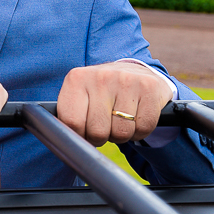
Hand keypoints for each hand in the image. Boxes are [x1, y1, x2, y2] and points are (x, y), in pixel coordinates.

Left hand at [56, 60, 170, 145]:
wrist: (135, 72)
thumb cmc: (101, 93)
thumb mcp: (80, 97)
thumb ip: (69, 117)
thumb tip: (64, 141)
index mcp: (77, 79)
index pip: (71, 122)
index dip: (79, 135)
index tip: (84, 132)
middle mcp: (101, 76)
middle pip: (97, 132)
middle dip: (101, 137)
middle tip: (104, 125)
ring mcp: (127, 80)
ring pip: (121, 133)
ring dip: (121, 135)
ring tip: (120, 120)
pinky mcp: (150, 87)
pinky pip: (144, 128)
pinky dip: (140, 131)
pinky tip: (136, 117)